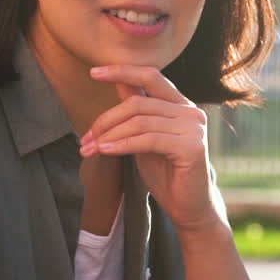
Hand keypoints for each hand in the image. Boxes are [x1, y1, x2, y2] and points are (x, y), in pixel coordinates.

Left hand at [80, 65, 217, 233]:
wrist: (188, 208)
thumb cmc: (166, 174)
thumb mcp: (145, 138)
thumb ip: (136, 113)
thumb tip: (119, 83)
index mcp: (181, 105)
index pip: (150, 77)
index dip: (122, 71)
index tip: (94, 72)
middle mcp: (190, 112)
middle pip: (138, 103)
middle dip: (106, 120)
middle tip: (85, 139)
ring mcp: (193, 127)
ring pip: (140, 122)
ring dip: (109, 135)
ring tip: (91, 149)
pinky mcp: (191, 146)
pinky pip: (148, 139)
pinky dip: (122, 144)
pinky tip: (105, 151)